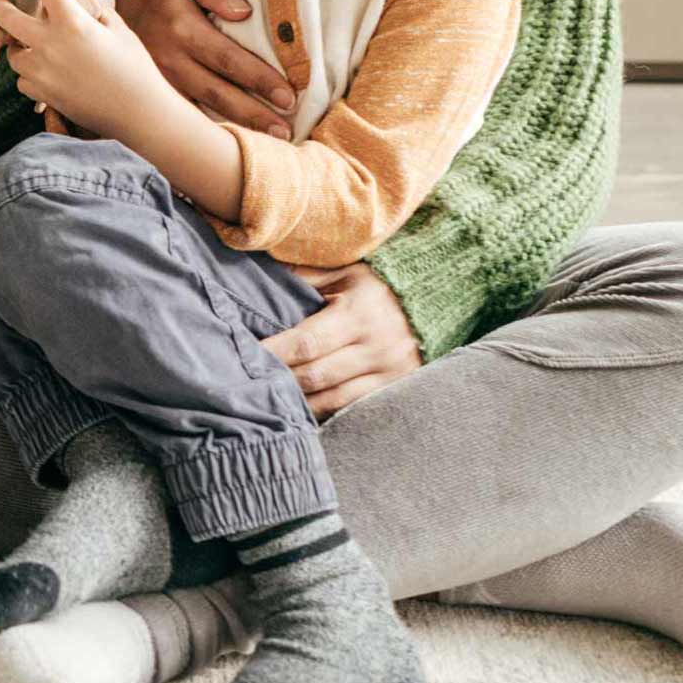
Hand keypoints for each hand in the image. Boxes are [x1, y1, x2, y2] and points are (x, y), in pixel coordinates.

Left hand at [0, 0, 175, 140]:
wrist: (138, 113)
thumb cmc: (135, 67)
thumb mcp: (118, 29)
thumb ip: (95, 11)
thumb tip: (83, 0)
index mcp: (72, 22)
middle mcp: (50, 44)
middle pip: (6, 18)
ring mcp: (42, 71)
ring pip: (13, 53)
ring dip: (18, 45)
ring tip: (28, 42)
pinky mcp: (42, 94)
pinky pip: (23, 79)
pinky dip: (30, 74)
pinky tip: (44, 72)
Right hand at [117, 0, 296, 137]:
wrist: (121, 18)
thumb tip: (244, 12)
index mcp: (183, 30)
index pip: (228, 58)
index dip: (259, 78)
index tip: (288, 96)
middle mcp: (171, 61)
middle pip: (219, 92)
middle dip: (254, 113)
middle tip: (285, 129)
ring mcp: (163, 84)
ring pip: (204, 110)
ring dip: (239, 127)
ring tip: (271, 140)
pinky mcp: (159, 98)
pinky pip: (189, 118)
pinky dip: (213, 133)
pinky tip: (236, 143)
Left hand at [261, 262, 421, 417]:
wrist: (437, 298)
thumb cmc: (378, 283)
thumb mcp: (346, 272)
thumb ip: (306, 279)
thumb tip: (264, 281)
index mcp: (358, 313)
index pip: (307, 342)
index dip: (274, 352)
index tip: (245, 355)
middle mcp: (375, 347)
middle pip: (315, 375)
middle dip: (279, 379)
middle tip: (246, 381)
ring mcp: (387, 373)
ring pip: (331, 399)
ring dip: (297, 400)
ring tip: (267, 398)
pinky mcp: (393, 389)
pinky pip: (350, 408)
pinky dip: (322, 411)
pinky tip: (298, 410)